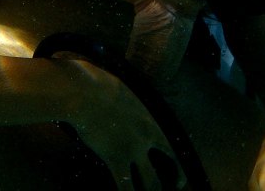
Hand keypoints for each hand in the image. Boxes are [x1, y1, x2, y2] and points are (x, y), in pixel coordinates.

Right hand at [70, 60, 184, 189]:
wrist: (85, 92)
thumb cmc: (98, 84)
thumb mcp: (121, 92)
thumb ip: (127, 106)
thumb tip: (120, 105)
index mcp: (150, 120)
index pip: (172, 147)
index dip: (178, 167)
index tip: (179, 181)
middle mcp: (147, 137)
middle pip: (167, 165)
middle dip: (169, 184)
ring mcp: (132, 149)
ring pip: (150, 181)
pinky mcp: (114, 157)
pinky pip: (124, 185)